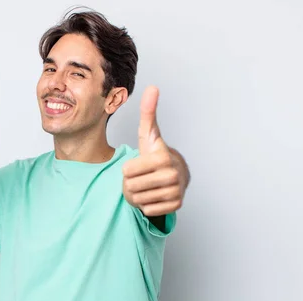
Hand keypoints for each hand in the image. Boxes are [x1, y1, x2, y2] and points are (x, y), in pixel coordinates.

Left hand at [122, 86, 184, 215]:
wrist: (175, 175)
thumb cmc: (156, 154)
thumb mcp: (149, 134)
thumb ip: (148, 112)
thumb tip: (153, 87)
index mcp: (163, 157)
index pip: (126, 171)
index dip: (127, 169)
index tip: (140, 163)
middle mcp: (172, 175)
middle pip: (130, 187)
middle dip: (131, 184)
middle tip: (143, 176)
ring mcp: (176, 192)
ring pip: (138, 200)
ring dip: (138, 195)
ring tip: (148, 185)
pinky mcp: (176, 206)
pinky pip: (147, 210)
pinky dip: (147, 205)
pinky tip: (154, 194)